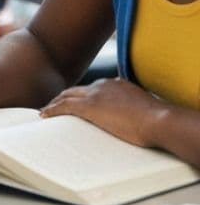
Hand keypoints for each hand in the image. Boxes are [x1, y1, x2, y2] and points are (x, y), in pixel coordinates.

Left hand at [39, 78, 160, 145]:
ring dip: (54, 103)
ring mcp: (95, 94)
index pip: (92, 89)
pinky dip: (52, 110)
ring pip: (66, 96)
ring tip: (45, 112)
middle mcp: (103, 85)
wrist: (159, 120)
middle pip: (76, 90)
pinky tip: (44, 115)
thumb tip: (134, 119)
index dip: (81, 95)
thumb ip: (133, 109)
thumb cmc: (157, 120)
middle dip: (63, 97)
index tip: (75, 101)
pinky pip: (64, 106)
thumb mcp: (144, 109)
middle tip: (53, 105)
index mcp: (116, 84)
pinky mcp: (89, 106)